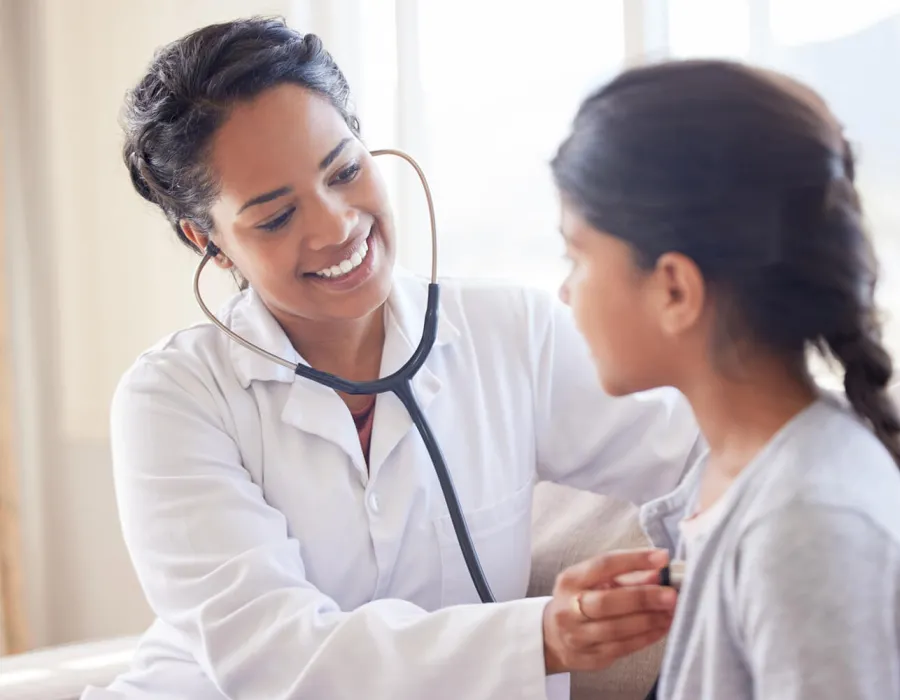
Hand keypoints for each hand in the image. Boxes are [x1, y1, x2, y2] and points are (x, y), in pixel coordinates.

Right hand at [542, 548, 676, 674]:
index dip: (634, 560)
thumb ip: (626, 576)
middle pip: (607, 602)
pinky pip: (622, 648)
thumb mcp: (594, 582)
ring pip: (616, 629)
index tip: (662, 558)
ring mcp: (577, 636)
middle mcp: (569, 609)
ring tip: (672, 612)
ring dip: (649, 620)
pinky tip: (662, 628)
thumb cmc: (579, 601)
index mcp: (570, 581)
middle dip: (643, 597)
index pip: (603, 565)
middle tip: (671, 595)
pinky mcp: (590, 658)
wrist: (552, 637)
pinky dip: (646, 638)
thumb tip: (659, 573)